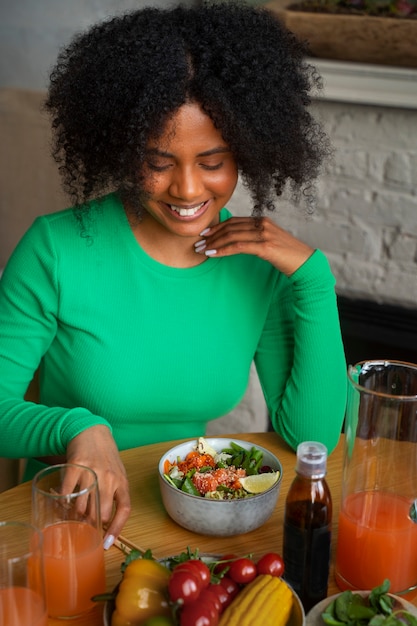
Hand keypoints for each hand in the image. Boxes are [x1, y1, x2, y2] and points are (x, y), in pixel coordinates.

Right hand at [64, 425, 130, 548]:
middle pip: (100, 513)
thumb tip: (106, 522)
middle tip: (83, 525)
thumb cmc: (105, 455)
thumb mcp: (117, 473)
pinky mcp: (76, 466)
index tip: (107, 543)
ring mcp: (92, 472)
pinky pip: (67, 492)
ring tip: (72, 514)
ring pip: (82, 506)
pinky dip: (63, 501)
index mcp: (122, 481)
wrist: (91, 431)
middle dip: (90, 524)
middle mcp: (109, 478)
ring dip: (75, 515)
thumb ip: (114, 493)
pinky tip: (62, 502)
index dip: (116, 529)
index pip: (124, 509)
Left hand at [195, 216, 313, 275]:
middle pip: (231, 227)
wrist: (305, 264)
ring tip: (202, 250)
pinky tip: (214, 254)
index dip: (217, 227)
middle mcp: (263, 224)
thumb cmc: (287, 257)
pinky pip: (239, 246)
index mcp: (263, 221)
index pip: (235, 221)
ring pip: (232, 236)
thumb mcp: (270, 243)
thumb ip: (255, 239)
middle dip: (212, 235)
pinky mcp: (265, 247)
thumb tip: (238, 242)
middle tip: (198, 243)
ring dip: (214, 243)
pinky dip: (224, 250)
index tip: (204, 234)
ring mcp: (264, 234)